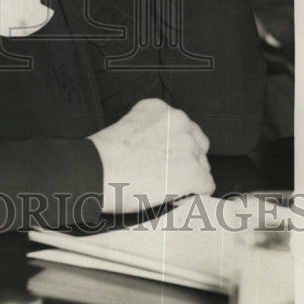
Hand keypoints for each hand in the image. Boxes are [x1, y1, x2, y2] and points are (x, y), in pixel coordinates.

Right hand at [88, 98, 214, 211]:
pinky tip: (172, 195)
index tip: (163, 158)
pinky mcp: (194, 172)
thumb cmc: (103, 157)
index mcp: (159, 108)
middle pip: (198, 144)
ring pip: (202, 166)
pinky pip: (206, 186)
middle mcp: (178, 120)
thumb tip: (162, 150)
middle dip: (186, 160)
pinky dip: (193, 195)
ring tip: (163, 186)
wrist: (96, 172)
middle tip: (165, 174)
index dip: (173, 147)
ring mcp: (188, 146)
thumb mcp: (127, 127)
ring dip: (188, 177)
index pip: (183, 127)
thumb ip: (150, 131)